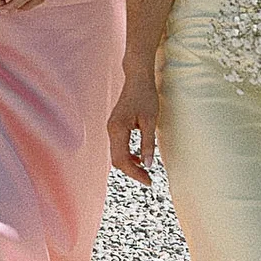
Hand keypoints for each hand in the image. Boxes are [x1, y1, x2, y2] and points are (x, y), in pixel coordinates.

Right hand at [107, 66, 159, 186]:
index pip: (122, 159)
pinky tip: (140, 158)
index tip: (149, 181)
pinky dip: (128, 155)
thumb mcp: (150, 121)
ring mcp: (112, 127)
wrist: (137, 78)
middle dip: (132, 172)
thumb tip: (148, 165)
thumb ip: (147, 144)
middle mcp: (111, 129)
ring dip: (130, 165)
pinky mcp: (116, 126)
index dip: (135, 173)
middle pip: (116, 159)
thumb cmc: (145, 97)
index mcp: (117, 129)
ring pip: (117, 153)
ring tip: (146, 172)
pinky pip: (119, 146)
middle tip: (149, 180)